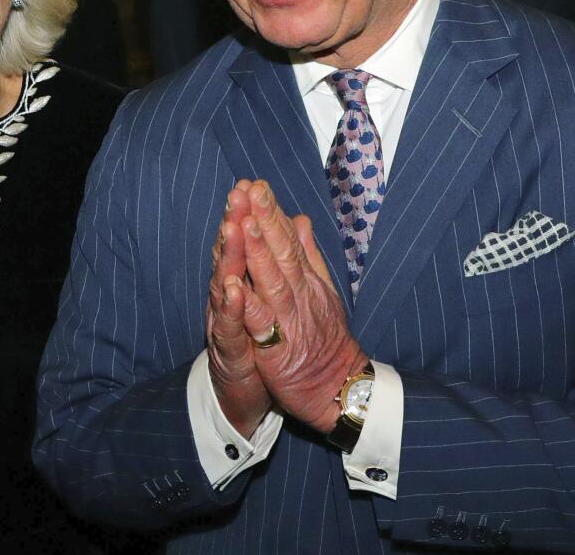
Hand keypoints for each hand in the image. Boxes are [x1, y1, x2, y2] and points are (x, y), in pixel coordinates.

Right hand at [206, 180, 271, 438]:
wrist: (252, 395)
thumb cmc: (266, 343)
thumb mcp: (274, 298)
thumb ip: (281, 258)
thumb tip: (296, 220)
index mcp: (245, 282)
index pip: (245, 242)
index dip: (247, 213)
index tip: (253, 184)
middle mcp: (229, 296)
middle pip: (230, 255)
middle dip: (234, 223)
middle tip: (237, 193)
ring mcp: (225, 322)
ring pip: (224, 285)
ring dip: (227, 256)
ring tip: (231, 228)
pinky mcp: (227, 351)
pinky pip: (227, 327)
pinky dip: (229, 307)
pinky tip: (232, 288)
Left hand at [239, 180, 367, 434]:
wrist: (339, 389)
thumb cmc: (325, 340)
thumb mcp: (322, 292)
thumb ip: (308, 255)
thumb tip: (300, 218)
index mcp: (307, 281)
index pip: (288, 240)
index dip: (272, 212)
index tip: (257, 184)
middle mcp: (301, 295)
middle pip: (282, 252)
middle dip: (265, 219)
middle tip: (251, 189)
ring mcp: (290, 320)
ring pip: (273, 282)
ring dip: (259, 252)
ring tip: (245, 223)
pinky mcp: (277, 349)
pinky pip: (261, 325)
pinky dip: (248, 304)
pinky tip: (235, 285)